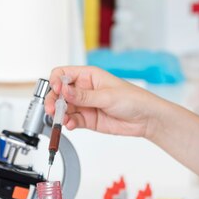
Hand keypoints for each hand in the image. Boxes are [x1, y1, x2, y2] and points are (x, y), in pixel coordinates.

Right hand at [45, 65, 161, 139]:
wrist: (146, 119)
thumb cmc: (133, 99)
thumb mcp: (107, 96)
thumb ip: (84, 96)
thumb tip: (64, 90)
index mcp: (88, 76)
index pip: (63, 74)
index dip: (56, 82)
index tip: (57, 91)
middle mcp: (84, 89)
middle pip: (59, 92)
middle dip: (54, 100)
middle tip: (52, 109)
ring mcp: (85, 105)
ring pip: (64, 108)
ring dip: (60, 114)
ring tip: (62, 119)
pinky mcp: (87, 119)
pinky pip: (72, 120)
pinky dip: (68, 123)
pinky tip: (70, 125)